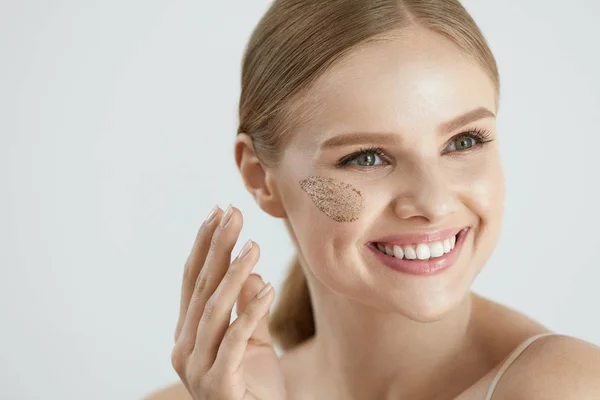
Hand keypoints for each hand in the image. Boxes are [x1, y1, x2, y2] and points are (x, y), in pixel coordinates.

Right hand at [171, 205, 286, 399]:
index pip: (193, 281)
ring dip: (234, 274)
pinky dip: (250, 312)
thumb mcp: (252, 341)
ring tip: (253, 245)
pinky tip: (268, 288)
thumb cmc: (254, 386)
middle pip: (200, 287)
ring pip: (213, 310)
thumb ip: (247, 310)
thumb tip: (252, 273)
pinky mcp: (218, 384)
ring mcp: (197, 368)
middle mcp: (185, 347)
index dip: (205, 245)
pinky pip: (235, 340)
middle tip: (232, 213)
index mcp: (189, 333)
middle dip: (216, 247)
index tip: (219, 212)